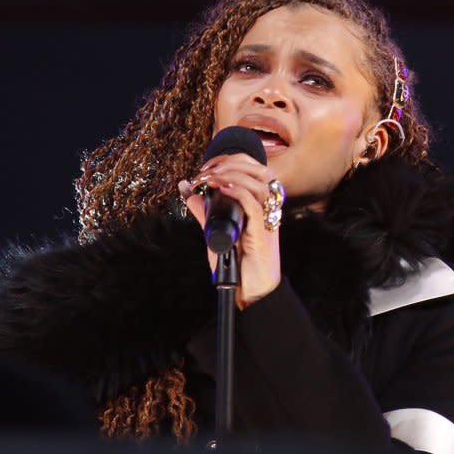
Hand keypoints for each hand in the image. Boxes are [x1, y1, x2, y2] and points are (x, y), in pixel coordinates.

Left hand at [178, 153, 281, 308]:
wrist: (250, 293)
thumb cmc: (236, 266)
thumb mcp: (215, 233)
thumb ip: (203, 212)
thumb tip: (187, 191)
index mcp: (258, 205)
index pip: (254, 169)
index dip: (232, 159)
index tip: (207, 167)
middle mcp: (266, 210)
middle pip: (260, 169)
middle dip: (231, 162)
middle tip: (205, 171)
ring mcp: (266, 221)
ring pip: (259, 183)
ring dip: (232, 174)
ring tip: (209, 179)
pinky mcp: (262, 234)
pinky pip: (255, 205)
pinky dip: (238, 192)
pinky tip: (222, 188)